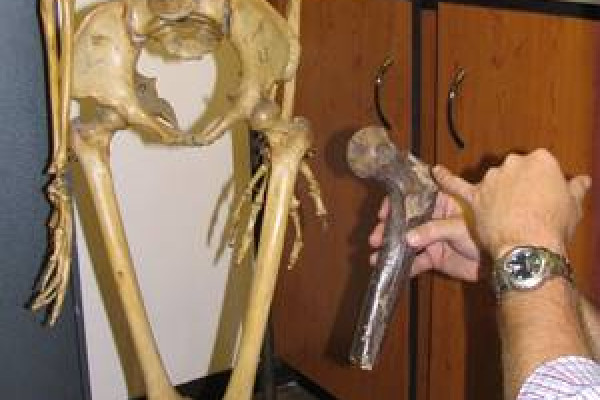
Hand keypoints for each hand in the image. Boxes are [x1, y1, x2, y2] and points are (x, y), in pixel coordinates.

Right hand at [369, 192, 480, 281]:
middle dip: (388, 229)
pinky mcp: (434, 257)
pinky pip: (416, 261)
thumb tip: (408, 238)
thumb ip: (432, 230)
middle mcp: (433, 219)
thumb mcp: (457, 227)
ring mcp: (433, 239)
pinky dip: (404, 266)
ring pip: (406, 242)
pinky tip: (391, 269)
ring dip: (391, 247)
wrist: (503, 261)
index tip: (383, 211)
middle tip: (376, 237)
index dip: (396, 203)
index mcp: (441, 203)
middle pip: (405, 221)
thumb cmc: (489, 233)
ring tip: (377, 255)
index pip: (414, 197)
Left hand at [434, 149, 590, 258]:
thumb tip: (582, 181)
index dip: (539, 185)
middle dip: (518, 189)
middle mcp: (513, 164)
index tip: (540, 197)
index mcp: (541, 160)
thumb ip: (574, 189)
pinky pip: (456, 186)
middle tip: (525, 209)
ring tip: (504, 214)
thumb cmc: (554, 226)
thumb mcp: (573, 205)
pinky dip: (445, 178)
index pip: (540, 167)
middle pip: (515, 173)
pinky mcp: (475, 196)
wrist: (530, 245)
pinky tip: (435, 172)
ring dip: (496, 194)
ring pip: (493, 182)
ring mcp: (492, 179)